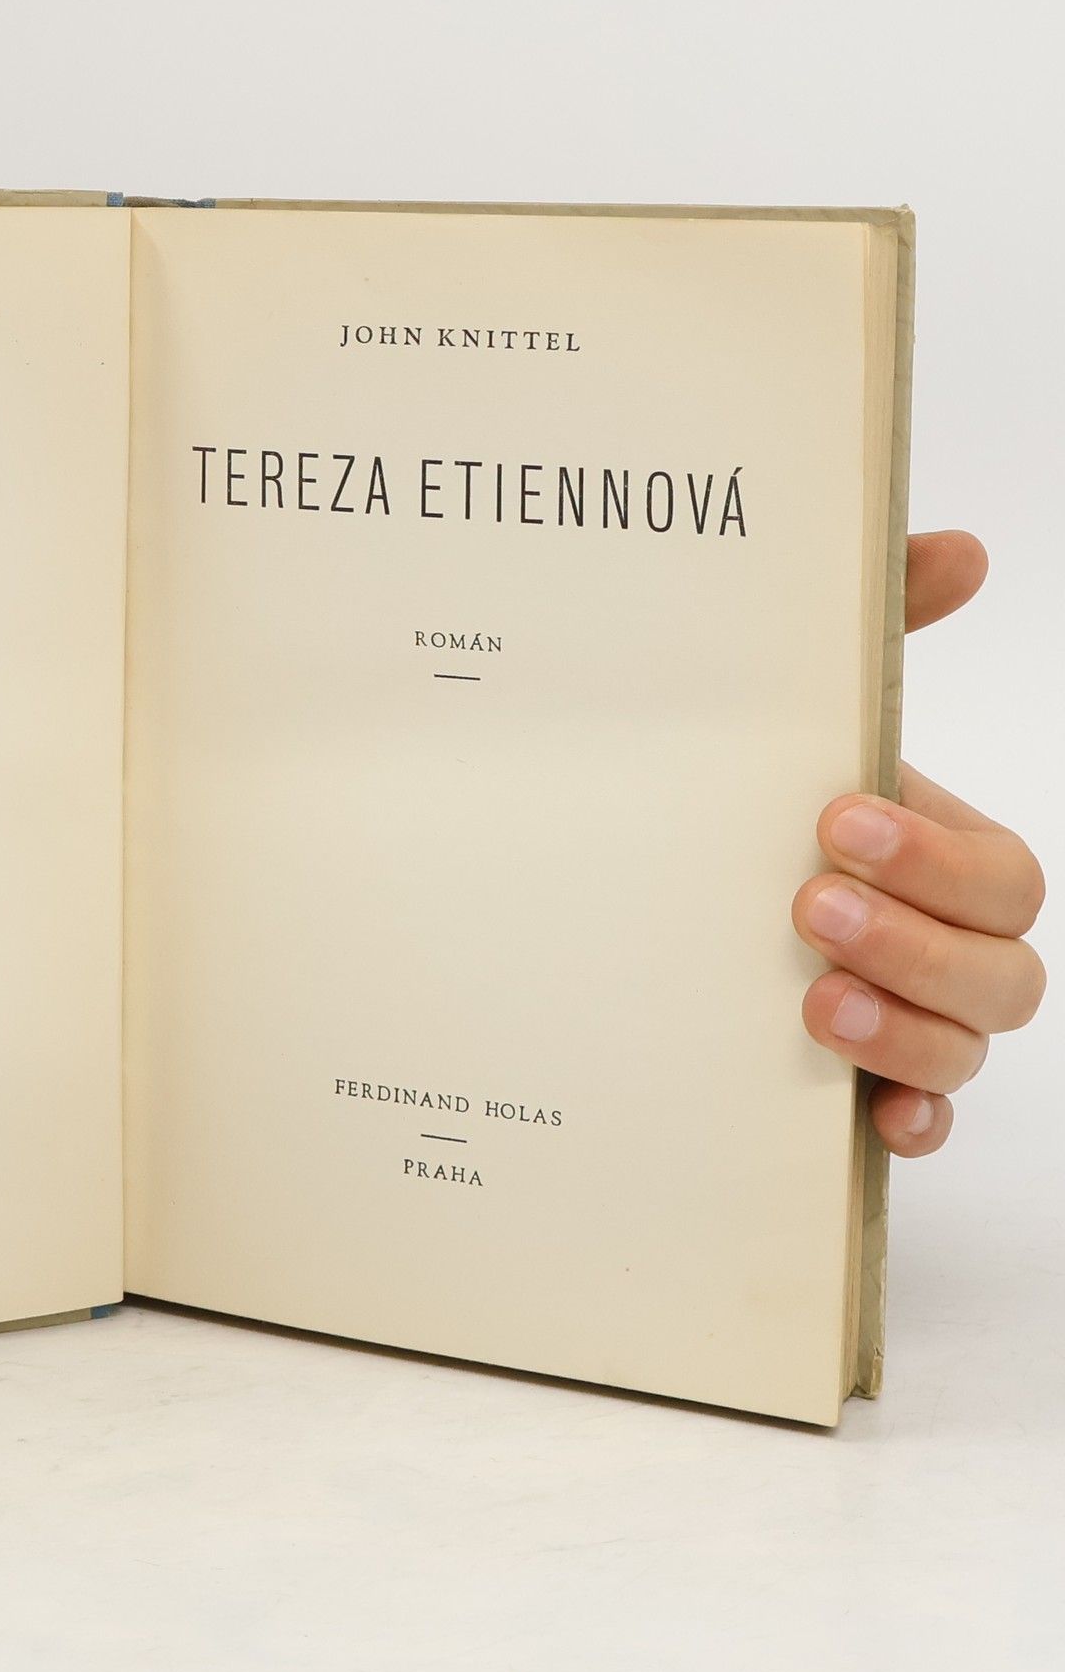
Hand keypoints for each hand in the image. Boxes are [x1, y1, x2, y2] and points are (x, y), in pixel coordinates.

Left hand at [794, 531, 1045, 1155]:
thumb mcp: (802, 712)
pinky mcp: (860, 1085)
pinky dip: (908, 1120)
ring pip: (967, 1049)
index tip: (835, 817)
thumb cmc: (762, 797)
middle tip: (807, 907)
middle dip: (915, 942)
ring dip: (904, 1032)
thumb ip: (881, 629)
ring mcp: (909, 1022)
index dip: (937, 856)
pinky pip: (919, 1121)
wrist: (666, 880)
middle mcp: (943, 946)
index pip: (1003, 878)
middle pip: (1004, 974)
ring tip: (811, 1003)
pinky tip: (872, 1116)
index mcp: (945, 859)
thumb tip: (962, 550)